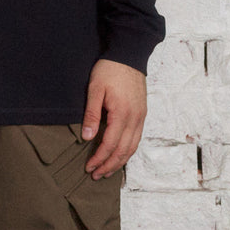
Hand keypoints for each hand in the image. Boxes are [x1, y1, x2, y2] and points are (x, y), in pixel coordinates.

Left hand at [81, 59, 146, 178]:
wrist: (129, 54)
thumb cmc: (110, 70)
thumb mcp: (95, 89)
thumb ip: (91, 114)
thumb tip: (87, 137)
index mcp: (122, 113)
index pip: (110, 144)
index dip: (99, 158)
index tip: (89, 167)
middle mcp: (135, 118)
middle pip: (123, 150)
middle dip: (109, 165)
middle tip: (96, 175)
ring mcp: (141, 116)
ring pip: (132, 147)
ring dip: (120, 161)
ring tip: (107, 171)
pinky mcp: (142, 114)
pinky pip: (136, 138)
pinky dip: (128, 151)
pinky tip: (119, 155)